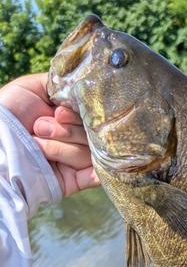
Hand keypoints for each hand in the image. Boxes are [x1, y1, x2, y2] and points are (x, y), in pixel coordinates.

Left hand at [0, 73, 99, 196]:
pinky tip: (98, 169)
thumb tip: (84, 86)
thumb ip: (60, 85)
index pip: (89, 116)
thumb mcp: (31, 88)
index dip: (75, 115)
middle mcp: (74, 139)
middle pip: (91, 135)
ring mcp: (74, 161)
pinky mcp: (72, 181)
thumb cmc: (8, 113)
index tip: (58, 113)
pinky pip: (94, 177)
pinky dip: (98, 173)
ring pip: (87, 154)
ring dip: (60, 148)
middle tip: (39, 128)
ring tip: (37, 146)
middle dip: (65, 131)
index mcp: (68, 119)